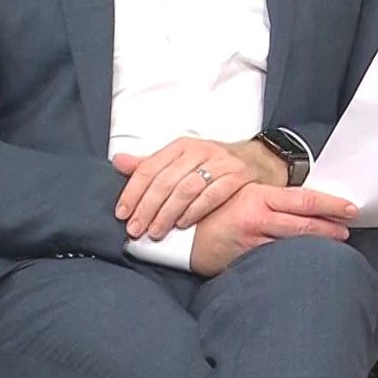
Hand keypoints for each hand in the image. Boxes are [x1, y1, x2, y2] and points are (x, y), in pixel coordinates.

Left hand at [111, 136, 280, 240]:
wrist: (259, 160)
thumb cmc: (213, 164)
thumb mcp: (181, 160)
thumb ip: (150, 164)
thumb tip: (118, 162)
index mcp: (181, 146)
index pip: (149, 168)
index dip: (132, 192)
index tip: (122, 213)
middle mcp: (200, 151)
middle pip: (166, 181)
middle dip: (147, 208)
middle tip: (136, 229)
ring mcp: (220, 163)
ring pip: (187, 188)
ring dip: (168, 213)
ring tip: (156, 231)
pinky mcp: (238, 176)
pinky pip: (213, 194)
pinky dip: (195, 210)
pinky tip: (183, 224)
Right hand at [187, 184, 359, 276]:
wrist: (183, 235)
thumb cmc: (216, 212)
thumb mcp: (245, 195)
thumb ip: (274, 199)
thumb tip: (308, 203)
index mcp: (259, 197)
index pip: (304, 200)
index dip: (330, 205)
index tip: (349, 208)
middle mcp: (257, 218)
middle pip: (304, 224)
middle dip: (330, 228)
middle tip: (346, 230)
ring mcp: (252, 241)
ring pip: (294, 243)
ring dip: (317, 244)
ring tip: (335, 245)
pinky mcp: (246, 260)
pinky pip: (276, 259)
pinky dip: (294, 259)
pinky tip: (307, 260)